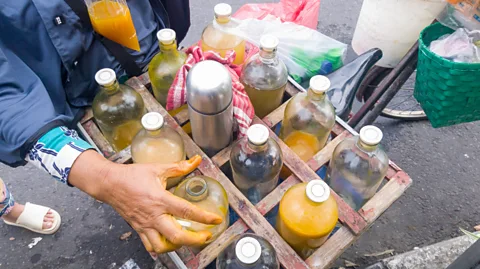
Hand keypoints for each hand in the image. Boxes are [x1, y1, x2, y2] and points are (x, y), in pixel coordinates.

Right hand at [69, 152, 221, 252]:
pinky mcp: (138, 229)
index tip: (216, 219)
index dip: (204, 217)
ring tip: (188, 240)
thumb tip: (196, 160)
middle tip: (206, 236)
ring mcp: (145, 225)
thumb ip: (179, 166)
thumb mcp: (157, 168)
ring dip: (178, 247)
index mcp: (160, 199)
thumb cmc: (131, 176)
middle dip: (195, 240)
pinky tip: (170, 243)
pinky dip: (162, 248)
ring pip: (163, 246)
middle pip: (177, 236)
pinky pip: (150, 246)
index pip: (186, 211)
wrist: (109, 184)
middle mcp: (153, 215)